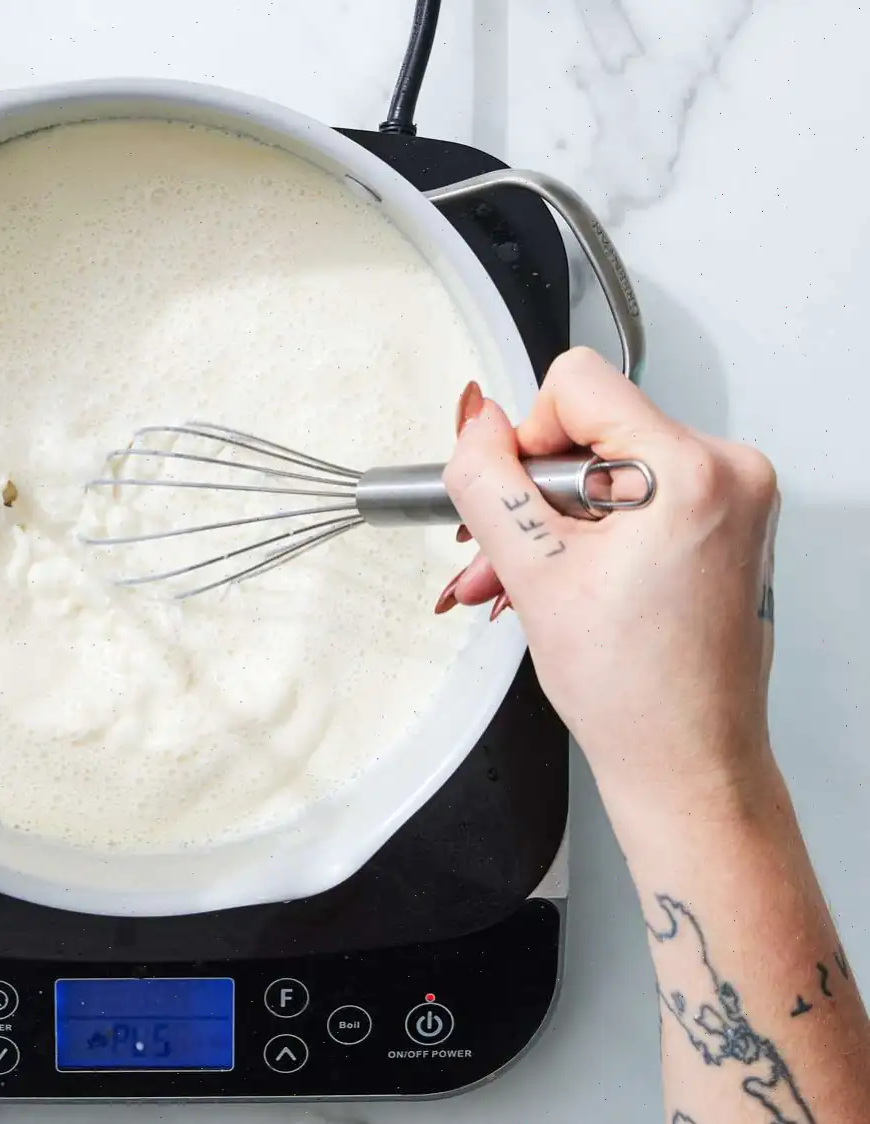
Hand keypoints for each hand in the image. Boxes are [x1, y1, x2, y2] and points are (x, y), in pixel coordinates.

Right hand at [440, 348, 779, 815]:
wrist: (687, 759)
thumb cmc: (633, 691)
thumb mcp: (531, 572)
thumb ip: (488, 481)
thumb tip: (476, 422)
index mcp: (691, 472)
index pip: (578, 385)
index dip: (527, 441)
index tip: (517, 502)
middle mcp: (731, 471)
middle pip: (593, 431)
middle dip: (534, 495)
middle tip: (504, 556)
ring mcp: (736, 498)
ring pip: (610, 469)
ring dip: (554, 522)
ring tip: (523, 582)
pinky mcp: (727, 522)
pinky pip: (640, 496)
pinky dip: (593, 533)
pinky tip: (564, 581)